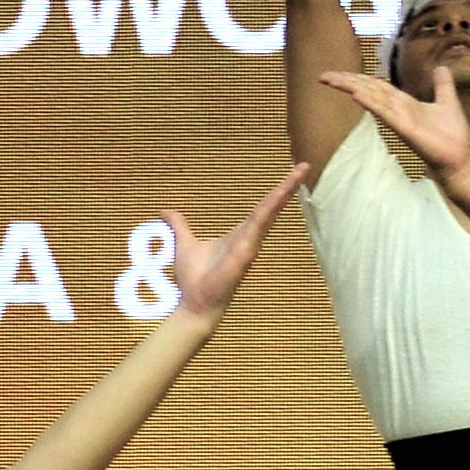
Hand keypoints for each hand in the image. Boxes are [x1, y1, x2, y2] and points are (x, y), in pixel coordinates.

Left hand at [161, 161, 314, 319]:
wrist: (193, 303)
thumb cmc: (194, 279)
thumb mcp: (183, 244)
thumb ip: (179, 226)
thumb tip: (165, 212)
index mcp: (239, 234)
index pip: (262, 207)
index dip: (276, 192)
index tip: (291, 175)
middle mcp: (249, 237)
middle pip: (272, 206)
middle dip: (288, 186)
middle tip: (304, 166)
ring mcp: (250, 244)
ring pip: (270, 212)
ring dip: (285, 192)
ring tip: (300, 172)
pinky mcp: (246, 251)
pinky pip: (260, 224)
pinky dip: (271, 208)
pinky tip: (282, 194)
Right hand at [323, 64, 469, 179]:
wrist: (458, 160)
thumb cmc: (451, 137)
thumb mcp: (447, 102)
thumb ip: (442, 85)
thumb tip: (441, 67)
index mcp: (404, 102)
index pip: (376, 86)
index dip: (358, 77)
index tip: (338, 72)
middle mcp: (397, 109)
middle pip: (368, 90)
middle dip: (346, 81)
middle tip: (323, 76)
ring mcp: (398, 119)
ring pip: (372, 98)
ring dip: (352, 88)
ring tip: (332, 80)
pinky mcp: (405, 129)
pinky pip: (385, 114)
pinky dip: (371, 103)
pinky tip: (356, 94)